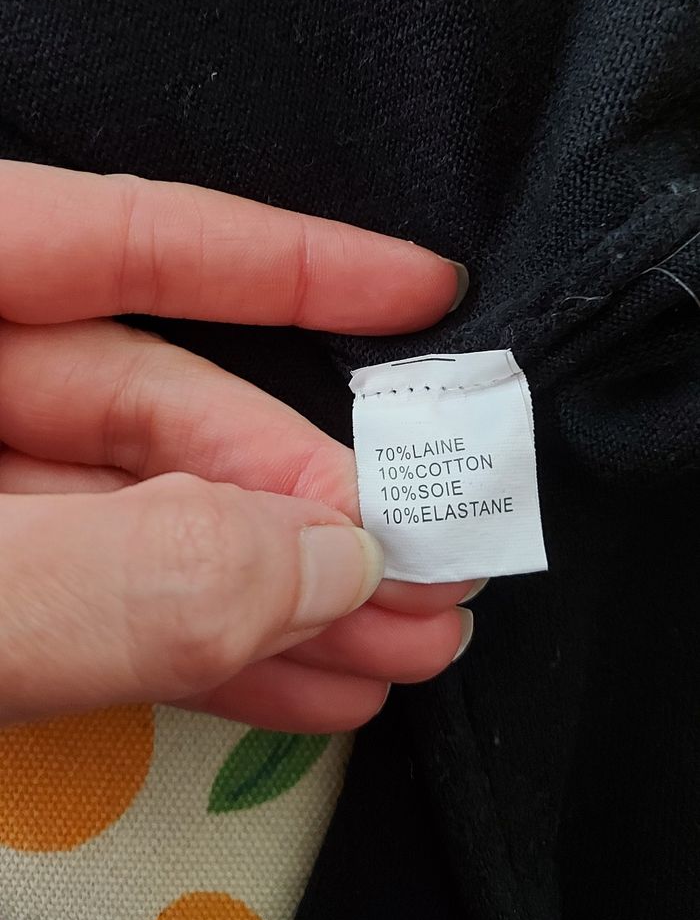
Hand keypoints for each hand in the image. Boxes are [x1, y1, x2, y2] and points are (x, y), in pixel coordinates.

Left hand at [0, 162, 474, 730]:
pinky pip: (89, 600)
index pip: (123, 239)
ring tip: (391, 646)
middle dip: (304, 495)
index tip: (422, 289)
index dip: (287, 261)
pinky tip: (296, 680)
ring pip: (135, 515)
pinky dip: (191, 646)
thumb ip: (118, 568)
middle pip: (153, 402)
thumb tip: (317, 563)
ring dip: (269, 591)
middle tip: (425, 561)